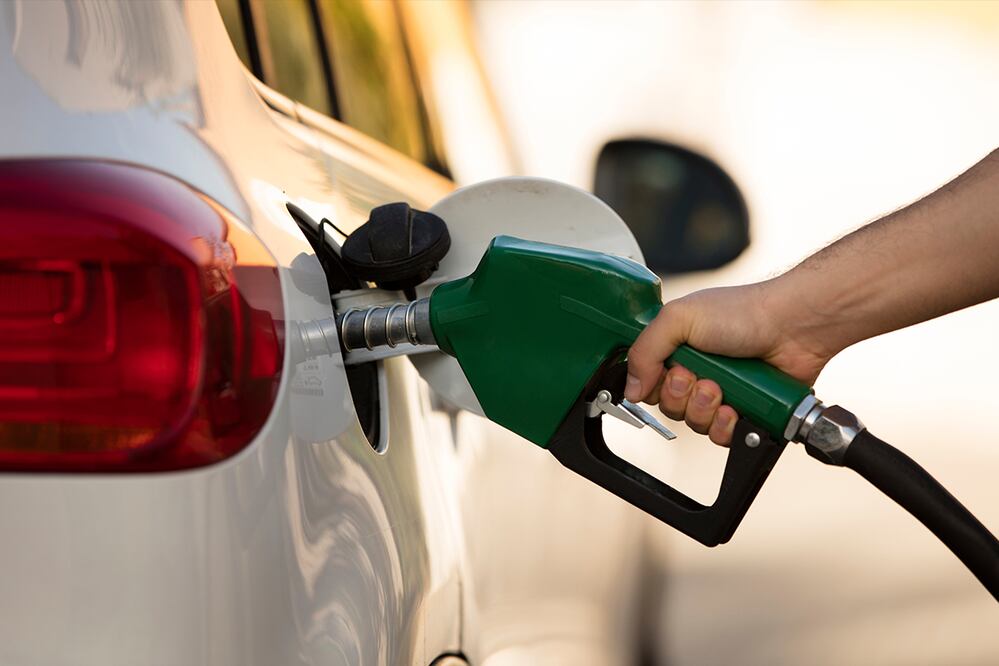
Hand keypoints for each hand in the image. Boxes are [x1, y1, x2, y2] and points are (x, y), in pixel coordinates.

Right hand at [625, 280, 833, 445]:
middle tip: (699, 376)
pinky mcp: (744, 412)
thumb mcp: (679, 318)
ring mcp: (721, 393)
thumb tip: (631, 389)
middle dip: (681, 396)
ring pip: (694, 424)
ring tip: (722, 389)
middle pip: (669, 406)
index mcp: (677, 347)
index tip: (668, 372)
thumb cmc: (743, 312)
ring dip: (704, 409)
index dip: (653, 385)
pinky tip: (735, 408)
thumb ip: (644, 351)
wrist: (794, 326)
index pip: (648, 382)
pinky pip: (721, 436)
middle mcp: (697, 371)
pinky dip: (725, 426)